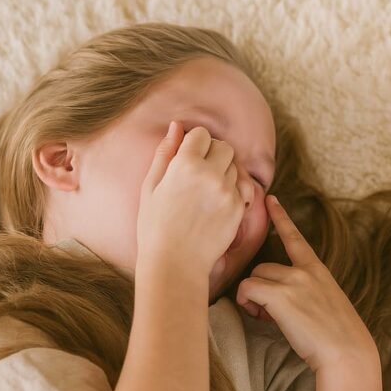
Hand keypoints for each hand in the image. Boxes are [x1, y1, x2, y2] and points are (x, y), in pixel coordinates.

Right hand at [136, 122, 248, 291]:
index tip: (188, 157)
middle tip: (199, 173)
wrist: (175, 263)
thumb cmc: (155, 226)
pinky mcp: (238, 209)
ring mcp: (227, 192)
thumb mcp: (150, 187)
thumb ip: (165, 153)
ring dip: (224, 173)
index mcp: (185, 164)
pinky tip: (214, 206)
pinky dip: (231, 192)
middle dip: (213, 154)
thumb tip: (176, 126)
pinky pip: (241, 189)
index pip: (202, 134)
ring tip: (205, 193)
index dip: (194, 144)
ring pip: (234, 168)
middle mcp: (211, 174)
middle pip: (224, 147)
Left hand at [236, 195, 377, 370]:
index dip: (281, 218)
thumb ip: (307, 293)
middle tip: (268, 313)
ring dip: (253, 297)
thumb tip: (282, 300)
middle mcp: (305, 271)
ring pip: (254, 277)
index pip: (296, 238)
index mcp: (318, 271)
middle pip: (263, 266)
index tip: (272, 200)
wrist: (347, 353)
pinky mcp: (280, 296)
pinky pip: (247, 289)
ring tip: (267, 318)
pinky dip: (247, 303)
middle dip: (260, 288)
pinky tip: (260, 317)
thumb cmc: (338, 338)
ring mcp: (293, 282)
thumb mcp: (328, 304)